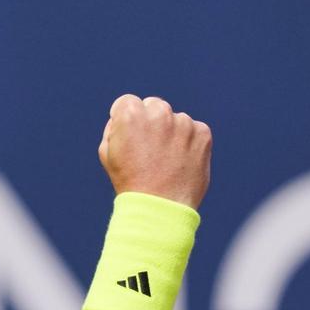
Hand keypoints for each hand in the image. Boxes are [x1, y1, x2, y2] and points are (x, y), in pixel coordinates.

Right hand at [97, 94, 211, 209]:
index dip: (126, 120)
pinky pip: (194, 131)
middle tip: (149, 150)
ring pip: (175, 120)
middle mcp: (159, 113)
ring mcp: (183, 123)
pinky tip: (180, 162)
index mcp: (131, 115)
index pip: (128, 102)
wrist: (160, 207)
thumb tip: (124, 116)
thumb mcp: (107, 153)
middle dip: (151, 122)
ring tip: (166, 161)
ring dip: (171, 133)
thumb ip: (114, 127)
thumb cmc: (130, 181)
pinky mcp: (203, 134)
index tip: (130, 135)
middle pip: (153, 106)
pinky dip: (189, 143)